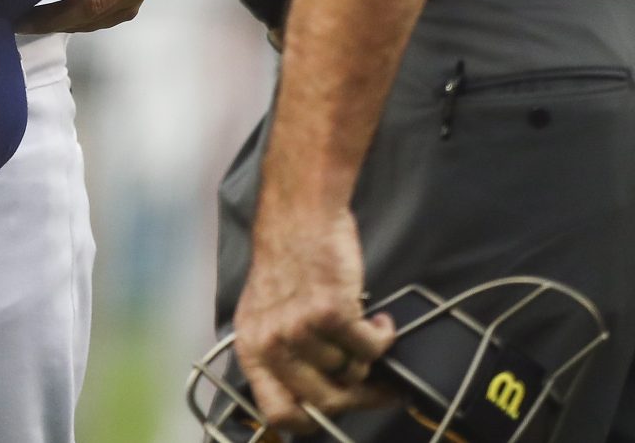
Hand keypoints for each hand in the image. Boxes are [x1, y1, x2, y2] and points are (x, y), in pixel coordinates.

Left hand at [231, 202, 395, 433]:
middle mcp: (270, 342)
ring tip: (367, 333)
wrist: (301, 213)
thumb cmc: (290, 261)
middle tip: (378, 386)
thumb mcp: (270, 313)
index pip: (278, 412)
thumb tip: (322, 399)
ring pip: (349, 373)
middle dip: (356, 396)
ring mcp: (298, 328)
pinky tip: (381, 322)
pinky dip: (383, 338)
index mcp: (251, 347)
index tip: (335, 411)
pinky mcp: (329, 311)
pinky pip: (369, 348)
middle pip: (323, 402)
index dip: (311, 421)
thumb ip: (285, 353)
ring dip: (366, 358)